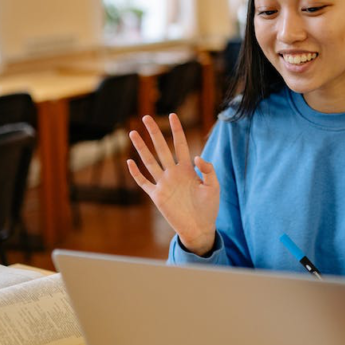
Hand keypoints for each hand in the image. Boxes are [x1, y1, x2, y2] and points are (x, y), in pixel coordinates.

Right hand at [126, 114, 219, 255]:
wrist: (199, 228)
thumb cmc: (209, 208)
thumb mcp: (214, 186)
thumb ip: (208, 170)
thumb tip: (197, 156)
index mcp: (188, 169)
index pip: (180, 144)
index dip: (176, 130)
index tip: (172, 115)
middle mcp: (173, 173)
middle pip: (161, 148)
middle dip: (154, 132)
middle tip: (147, 117)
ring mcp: (164, 184)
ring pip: (150, 161)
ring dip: (141, 148)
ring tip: (133, 133)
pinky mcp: (157, 196)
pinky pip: (144, 182)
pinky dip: (136, 173)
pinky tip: (129, 162)